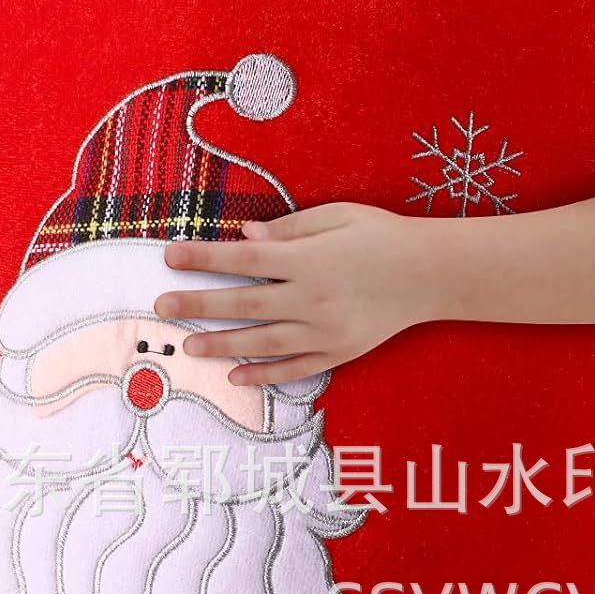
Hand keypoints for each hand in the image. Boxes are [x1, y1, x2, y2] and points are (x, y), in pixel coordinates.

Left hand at [151, 201, 436, 386]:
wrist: (432, 273)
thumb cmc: (383, 235)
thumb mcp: (339, 216)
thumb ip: (291, 229)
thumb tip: (245, 238)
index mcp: (311, 259)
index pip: (245, 259)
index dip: (205, 258)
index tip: (170, 255)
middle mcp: (314, 298)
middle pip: (245, 304)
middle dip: (199, 304)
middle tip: (161, 307)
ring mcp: (327, 330)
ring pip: (264, 343)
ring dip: (223, 345)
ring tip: (189, 347)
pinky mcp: (341, 352)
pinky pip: (296, 368)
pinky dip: (266, 375)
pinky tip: (237, 377)